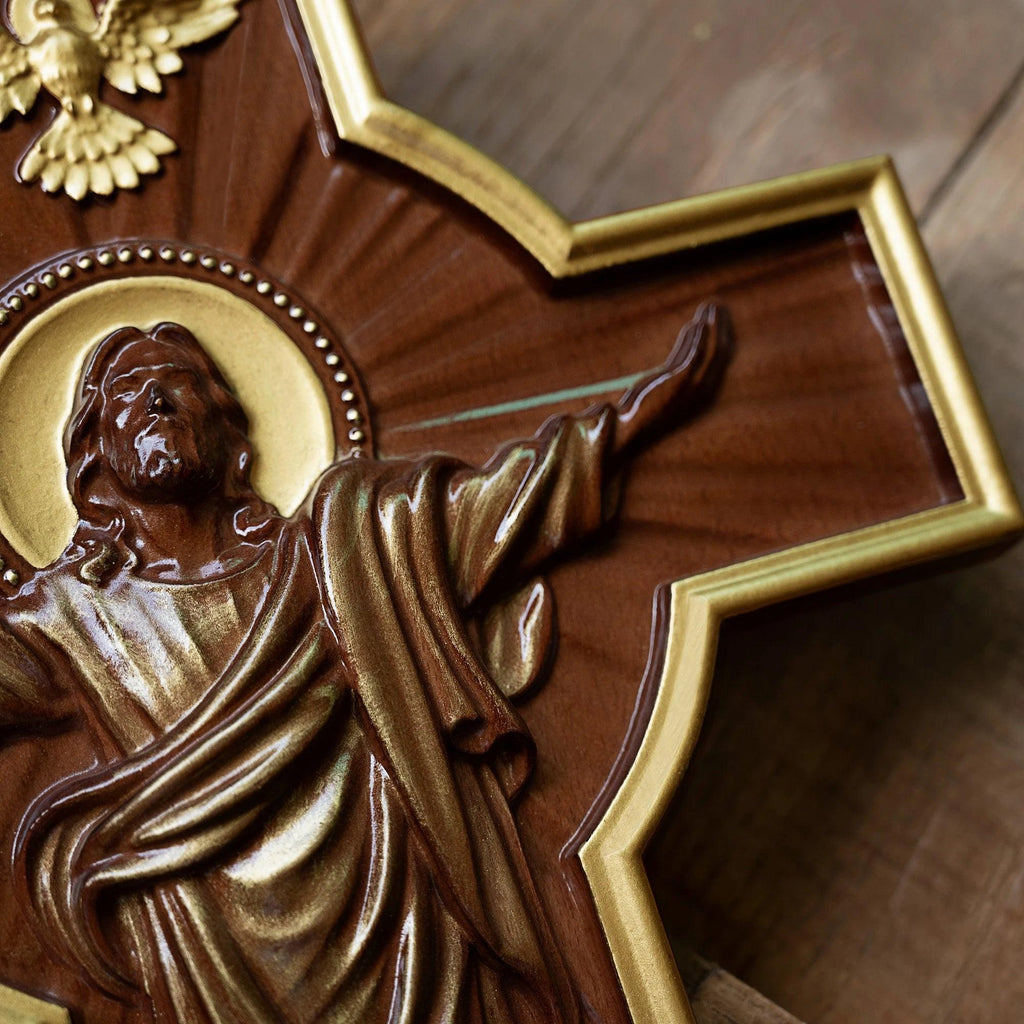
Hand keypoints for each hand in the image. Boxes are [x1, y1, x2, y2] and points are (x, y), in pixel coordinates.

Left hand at [613, 302, 732, 461]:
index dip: (721, 335)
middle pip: (720, 352)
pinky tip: (696, 322)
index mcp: (701, 394)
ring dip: (711, 325)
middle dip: (720, 326)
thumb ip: (675, 369)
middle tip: (718, 304)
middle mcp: (702, 392)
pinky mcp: (680, 383)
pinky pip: (696, 354)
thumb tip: (684, 344)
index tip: (718, 317)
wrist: (624, 430)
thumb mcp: (663, 385)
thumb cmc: (639, 412)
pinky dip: (698, 337)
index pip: (719, 359)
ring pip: (711, 350)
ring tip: (710, 306)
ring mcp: (692, 387)